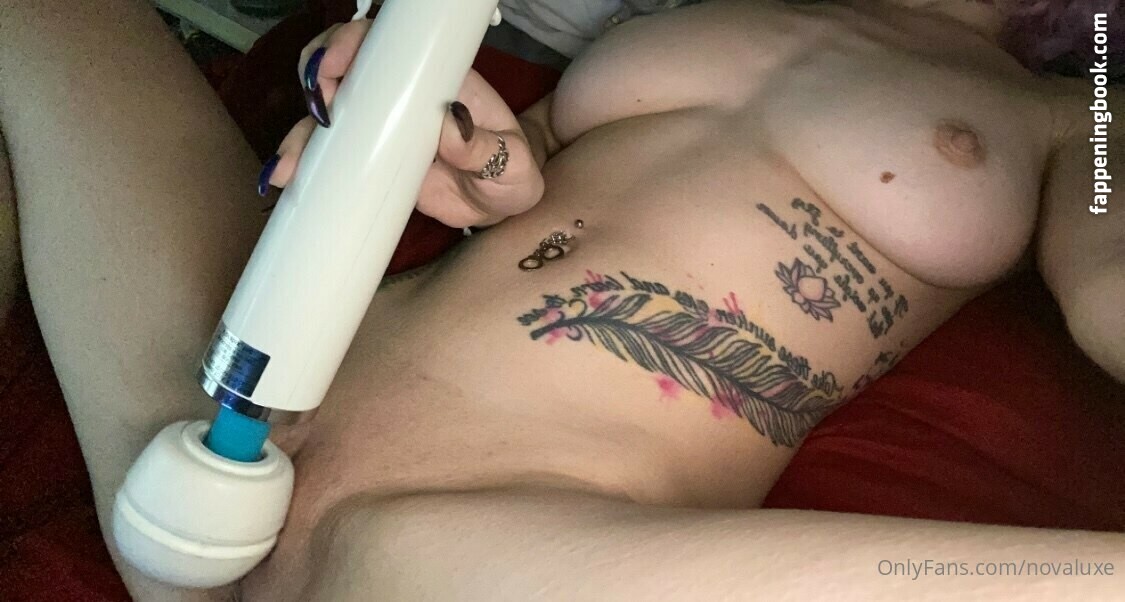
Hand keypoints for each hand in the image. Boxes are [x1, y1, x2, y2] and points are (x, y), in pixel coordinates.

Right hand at [259, 19, 544, 227]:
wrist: (499, 207)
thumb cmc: (512, 174)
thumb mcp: (512, 164)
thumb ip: (487, 148)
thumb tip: (451, 127)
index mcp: (436, 80)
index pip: (389, 44)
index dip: (355, 43)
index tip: (338, 64)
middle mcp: (401, 96)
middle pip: (345, 66)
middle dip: (318, 78)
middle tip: (319, 110)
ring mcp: (380, 127)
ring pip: (328, 113)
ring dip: (302, 132)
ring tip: (292, 164)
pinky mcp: (366, 161)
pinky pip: (328, 156)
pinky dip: (304, 163)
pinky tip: (286, 177)